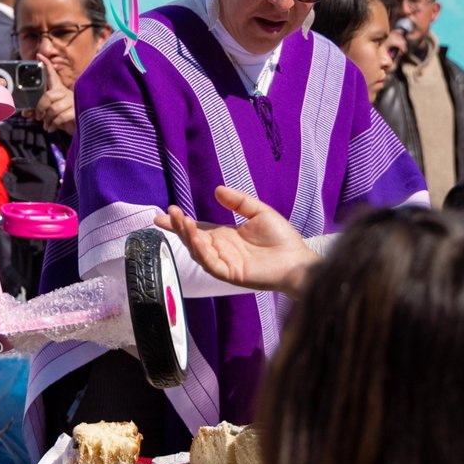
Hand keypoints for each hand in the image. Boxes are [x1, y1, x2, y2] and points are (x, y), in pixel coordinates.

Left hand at [31, 59, 75, 135]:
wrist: (80, 127)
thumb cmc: (62, 117)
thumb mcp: (48, 113)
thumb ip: (37, 111)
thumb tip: (24, 113)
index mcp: (59, 89)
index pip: (52, 75)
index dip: (46, 65)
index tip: (39, 56)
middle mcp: (66, 92)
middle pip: (48, 96)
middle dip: (40, 108)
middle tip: (38, 117)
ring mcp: (72, 101)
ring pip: (53, 109)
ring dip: (47, 119)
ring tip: (46, 125)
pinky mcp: (76, 111)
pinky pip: (61, 117)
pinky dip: (53, 124)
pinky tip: (51, 128)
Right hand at [153, 185, 318, 295]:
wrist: (298, 259)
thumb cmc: (282, 239)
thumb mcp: (259, 212)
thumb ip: (239, 201)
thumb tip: (217, 190)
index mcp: (225, 236)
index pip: (198, 227)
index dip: (181, 221)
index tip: (164, 211)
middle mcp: (221, 249)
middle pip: (193, 238)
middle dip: (179, 226)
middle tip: (167, 213)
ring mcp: (224, 262)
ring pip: (198, 250)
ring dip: (188, 236)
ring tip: (180, 220)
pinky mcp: (230, 274)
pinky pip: (210, 263)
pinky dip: (201, 251)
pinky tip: (196, 237)